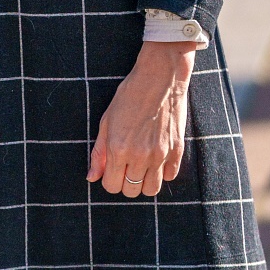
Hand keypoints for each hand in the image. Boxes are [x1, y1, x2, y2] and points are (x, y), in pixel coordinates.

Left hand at [89, 42, 193, 197]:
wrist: (160, 78)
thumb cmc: (129, 96)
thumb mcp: (106, 122)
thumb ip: (99, 152)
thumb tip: (92, 177)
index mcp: (119, 149)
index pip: (112, 186)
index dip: (109, 180)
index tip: (111, 170)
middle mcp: (140, 156)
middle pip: (131, 191)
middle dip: (125, 183)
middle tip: (125, 167)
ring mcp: (161, 154)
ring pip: (152, 189)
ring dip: (144, 182)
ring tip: (141, 166)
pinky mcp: (177, 150)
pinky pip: (170, 176)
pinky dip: (162, 172)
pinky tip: (156, 158)